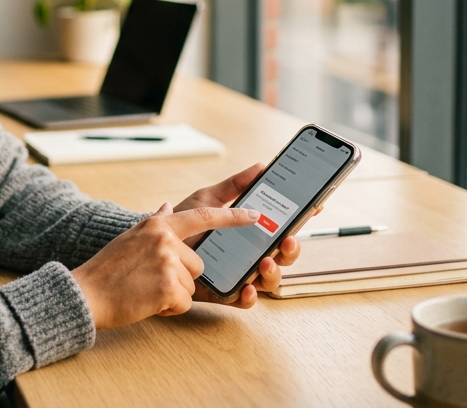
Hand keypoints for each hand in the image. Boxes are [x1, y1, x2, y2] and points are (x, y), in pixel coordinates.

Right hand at [71, 202, 259, 329]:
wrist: (87, 293)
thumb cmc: (107, 269)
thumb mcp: (131, 237)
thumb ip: (155, 222)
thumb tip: (167, 207)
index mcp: (159, 225)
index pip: (203, 216)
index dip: (232, 217)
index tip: (254, 216)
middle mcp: (166, 239)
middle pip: (198, 263)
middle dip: (180, 277)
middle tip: (150, 280)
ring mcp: (168, 262)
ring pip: (192, 284)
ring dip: (173, 293)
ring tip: (145, 290)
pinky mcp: (169, 287)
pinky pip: (184, 302)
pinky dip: (169, 308)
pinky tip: (147, 301)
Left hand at [176, 164, 306, 309]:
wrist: (152, 244)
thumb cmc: (182, 220)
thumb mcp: (208, 200)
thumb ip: (234, 186)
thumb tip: (260, 166)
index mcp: (250, 230)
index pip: (282, 226)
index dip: (301, 219)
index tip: (314, 208)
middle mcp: (250, 253)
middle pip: (282, 255)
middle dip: (291, 249)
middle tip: (287, 239)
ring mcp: (239, 273)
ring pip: (268, 279)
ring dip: (274, 272)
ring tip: (265, 263)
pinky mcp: (223, 292)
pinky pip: (243, 299)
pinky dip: (249, 297)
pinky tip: (247, 289)